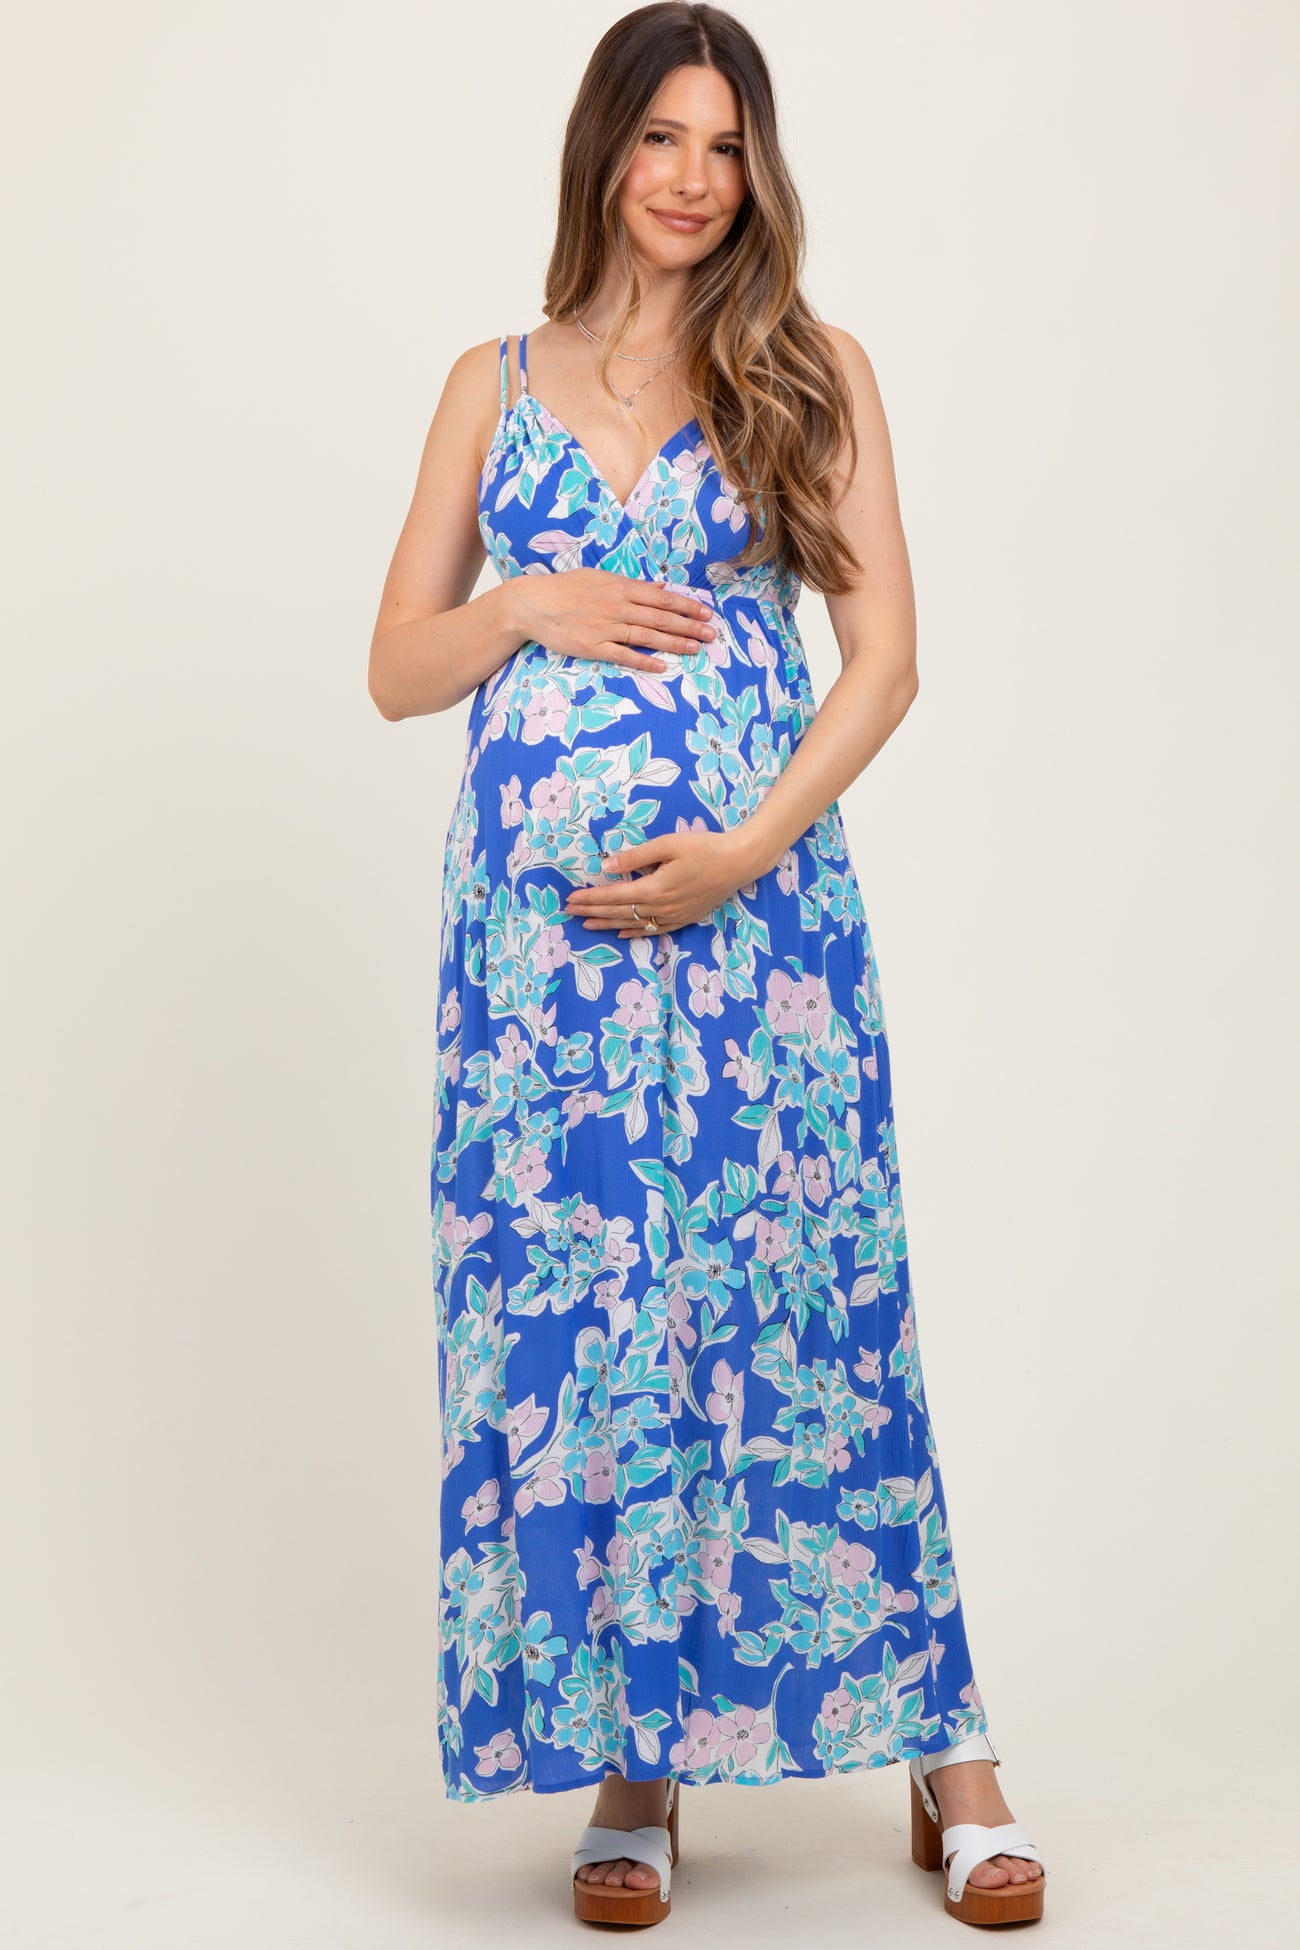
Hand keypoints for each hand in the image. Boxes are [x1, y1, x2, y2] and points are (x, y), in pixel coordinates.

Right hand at [510, 568, 716, 671]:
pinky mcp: (593, 647)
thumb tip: (659, 587)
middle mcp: (617, 606)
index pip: (661, 596)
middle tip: (711, 633)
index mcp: (620, 586)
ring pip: (648, 636)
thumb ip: (630, 584)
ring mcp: (605, 627)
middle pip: (661, 617)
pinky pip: (624, 655)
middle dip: (689, 625)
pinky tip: (663, 666)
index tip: (706, 611)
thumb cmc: (565, 589)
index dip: (686, 605)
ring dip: (675, 643)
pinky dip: (644, 661)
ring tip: (696, 649)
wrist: (531, 604)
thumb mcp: (599, 578)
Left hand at [564, 828, 763, 936]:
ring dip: (608, 924)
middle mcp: (661, 907)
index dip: (590, 897)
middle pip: (619, 911)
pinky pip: (654, 930)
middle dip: (592, 911)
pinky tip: (623, 934)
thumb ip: (636, 857)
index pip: (613, 895)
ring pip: (633, 924)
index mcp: (654, 888)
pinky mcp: (685, 919)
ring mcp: (674, 916)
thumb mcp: (667, 844)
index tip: (570, 898)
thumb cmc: (704, 847)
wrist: (739, 863)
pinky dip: (635, 932)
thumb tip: (607, 866)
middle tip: (570, 912)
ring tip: (588, 925)